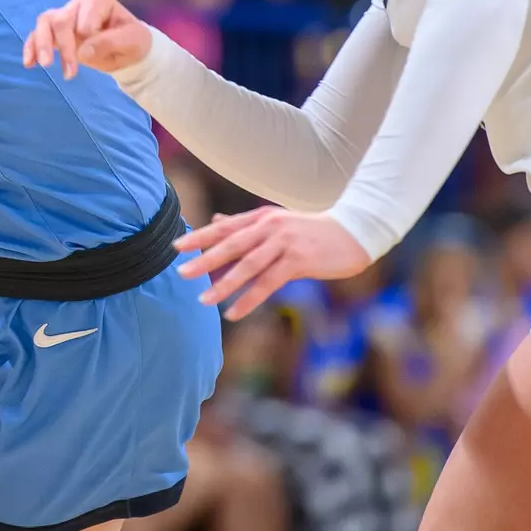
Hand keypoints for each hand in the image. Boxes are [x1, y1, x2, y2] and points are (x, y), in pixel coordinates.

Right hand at [22, 0, 153, 78]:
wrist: (128, 51)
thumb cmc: (133, 41)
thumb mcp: (132, 41)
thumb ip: (110, 42)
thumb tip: (82, 52)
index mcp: (97, 1)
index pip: (84, 19)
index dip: (90, 38)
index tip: (104, 51)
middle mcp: (78, 5)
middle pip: (61, 20)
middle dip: (63, 47)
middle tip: (70, 73)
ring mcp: (65, 16)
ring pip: (44, 23)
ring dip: (42, 45)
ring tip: (44, 65)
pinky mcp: (56, 32)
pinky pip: (37, 35)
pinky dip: (31, 47)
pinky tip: (29, 63)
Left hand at [174, 207, 371, 320]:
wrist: (354, 231)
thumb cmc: (312, 229)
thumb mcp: (277, 221)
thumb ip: (246, 226)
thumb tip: (216, 220)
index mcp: (261, 217)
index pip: (224, 227)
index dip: (200, 236)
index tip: (176, 247)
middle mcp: (269, 227)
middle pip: (230, 244)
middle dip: (204, 259)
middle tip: (180, 272)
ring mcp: (284, 243)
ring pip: (247, 266)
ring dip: (224, 284)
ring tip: (203, 299)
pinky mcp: (298, 261)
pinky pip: (268, 283)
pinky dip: (249, 299)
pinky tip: (234, 313)